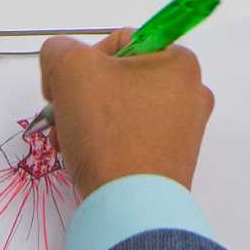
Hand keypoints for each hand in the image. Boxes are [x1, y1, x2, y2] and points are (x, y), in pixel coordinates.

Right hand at [39, 30, 213, 198]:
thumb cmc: (108, 131)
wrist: (130, 208)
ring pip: (122, 109)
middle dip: (83, 96)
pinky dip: (105, 143)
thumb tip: (60, 61)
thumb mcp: (70, 70)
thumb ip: (59, 50)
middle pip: (119, 79)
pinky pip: (132, 138)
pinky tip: (83, 157)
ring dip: (88, 119)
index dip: (84, 61)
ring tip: (67, 141)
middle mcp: (190, 93)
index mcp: (179, 62)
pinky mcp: (172, 161)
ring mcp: (184, 130)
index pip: (120, 42)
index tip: (66, 87)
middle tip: (62, 116)